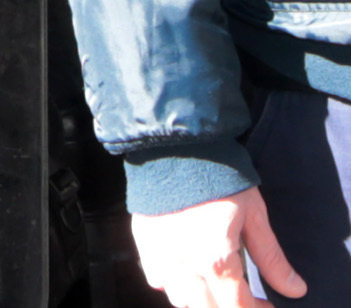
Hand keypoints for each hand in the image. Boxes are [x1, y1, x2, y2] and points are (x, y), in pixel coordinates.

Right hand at [133, 188, 306, 307]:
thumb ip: (271, 258)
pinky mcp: (143, 242)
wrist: (175, 145)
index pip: (238, 306)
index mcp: (215, 259)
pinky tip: (186, 269)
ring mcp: (160, 255)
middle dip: (229, 306)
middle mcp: (184, 265)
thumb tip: (294, 289)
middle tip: (244, 296)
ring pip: (181, 299)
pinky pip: (156, 278)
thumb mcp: (254, 217)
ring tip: (215, 284)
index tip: (267, 304)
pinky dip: (172, 283)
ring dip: (201, 299)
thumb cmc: (217, 177)